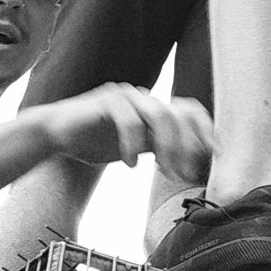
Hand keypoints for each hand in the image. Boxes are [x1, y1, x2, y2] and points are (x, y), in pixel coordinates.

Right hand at [39, 85, 212, 180]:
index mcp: (154, 108)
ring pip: (159, 114)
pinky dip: (133, 144)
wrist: (58, 133)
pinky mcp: (106, 101)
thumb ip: (161, 150)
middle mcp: (144, 99)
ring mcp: (126, 96)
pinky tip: (131, 164)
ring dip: (167, 146)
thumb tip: (192, 168)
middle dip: (188, 145)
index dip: (205, 132)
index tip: (212, 158)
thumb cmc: (98, 141)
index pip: (190, 112)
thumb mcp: (137, 148)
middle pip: (180, 113)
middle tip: (186, 174)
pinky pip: (128, 119)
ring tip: (165, 172)